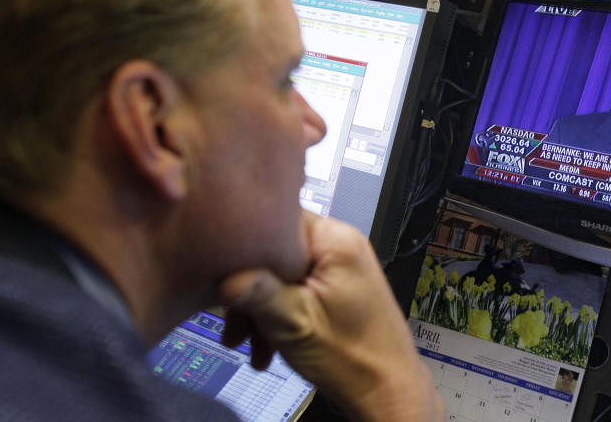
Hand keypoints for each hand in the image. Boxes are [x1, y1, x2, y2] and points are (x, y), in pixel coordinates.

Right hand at [218, 213, 443, 421]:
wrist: (386, 391)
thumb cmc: (353, 358)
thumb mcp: (294, 322)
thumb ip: (259, 293)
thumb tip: (226, 275)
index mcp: (336, 240)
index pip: (278, 218)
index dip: (247, 248)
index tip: (224, 276)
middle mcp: (341, 244)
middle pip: (277, 251)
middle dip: (250, 289)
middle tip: (234, 325)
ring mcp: (340, 266)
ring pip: (283, 274)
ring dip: (261, 308)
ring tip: (249, 343)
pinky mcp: (337, 287)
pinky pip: (297, 289)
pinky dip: (279, 314)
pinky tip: (266, 346)